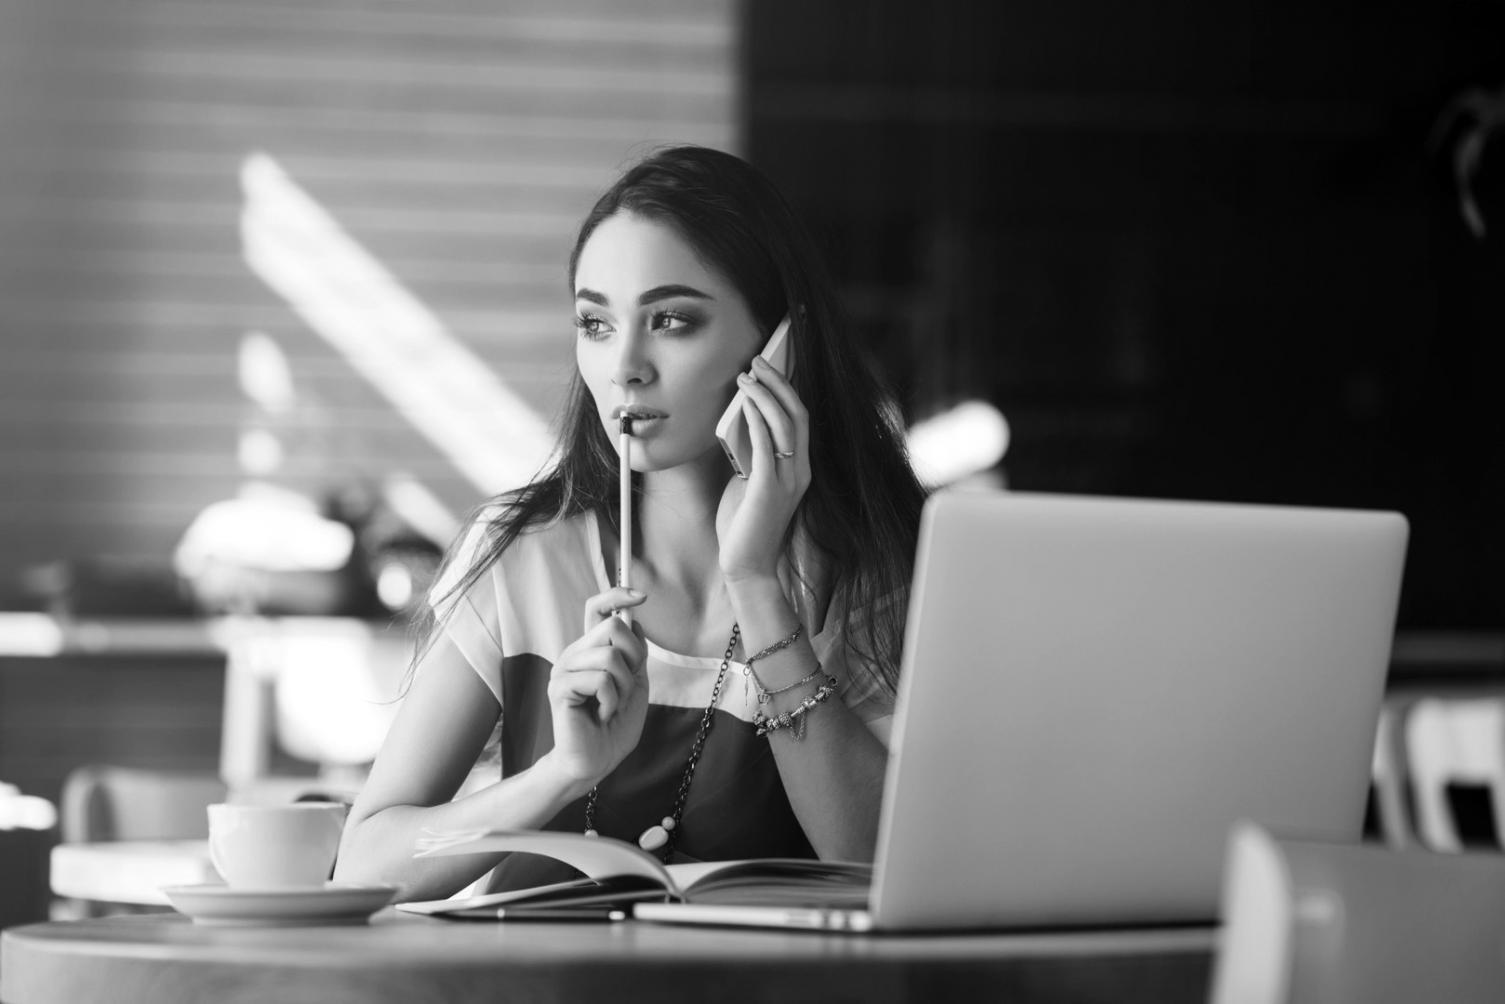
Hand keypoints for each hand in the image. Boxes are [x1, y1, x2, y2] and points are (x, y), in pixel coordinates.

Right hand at [545, 587, 649, 785]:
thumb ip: (634, 652)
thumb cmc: (615, 725)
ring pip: (610, 656)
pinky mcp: (560, 688)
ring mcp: (564, 669)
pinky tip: (601, 714)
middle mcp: (575, 653)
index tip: (640, 596)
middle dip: (633, 658)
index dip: (617, 594)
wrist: (598, 760)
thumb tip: (632, 619)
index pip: (596, 608)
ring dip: (623, 687)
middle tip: (625, 687)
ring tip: (611, 705)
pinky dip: (611, 701)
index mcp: (591, 649)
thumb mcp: (635, 682)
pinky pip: (600, 680)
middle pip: (612, 626)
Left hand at [716, 355, 810, 583]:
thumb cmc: (743, 523)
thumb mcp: (748, 479)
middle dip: (778, 382)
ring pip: (784, 425)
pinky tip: (747, 404)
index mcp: (799, 468)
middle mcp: (800, 471)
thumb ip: (749, 452)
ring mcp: (788, 481)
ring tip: (747, 376)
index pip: (800, 420)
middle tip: (757, 360)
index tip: (770, 366)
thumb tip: (739, 418)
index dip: (788, 389)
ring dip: (765, 395)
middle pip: (797, 414)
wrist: (745, 566)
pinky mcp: (769, 490)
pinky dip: (758, 421)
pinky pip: (766, 446)